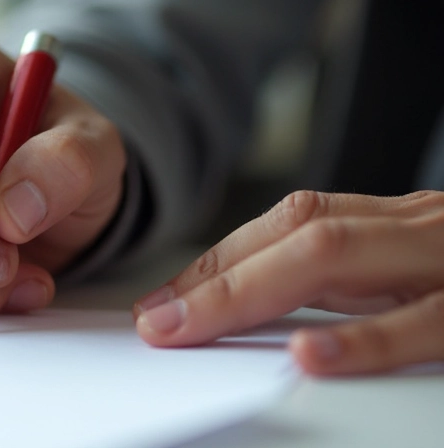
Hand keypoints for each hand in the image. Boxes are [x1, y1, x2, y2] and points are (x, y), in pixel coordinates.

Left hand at [133, 190, 443, 374]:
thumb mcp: (414, 270)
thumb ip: (347, 282)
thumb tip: (246, 310)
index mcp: (394, 222)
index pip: (290, 225)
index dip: (219, 263)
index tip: (162, 302)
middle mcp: (416, 229)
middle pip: (300, 235)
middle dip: (218, 280)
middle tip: (158, 323)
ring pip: (339, 255)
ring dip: (254, 291)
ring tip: (194, 327)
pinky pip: (421, 322)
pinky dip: (360, 339)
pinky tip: (307, 355)